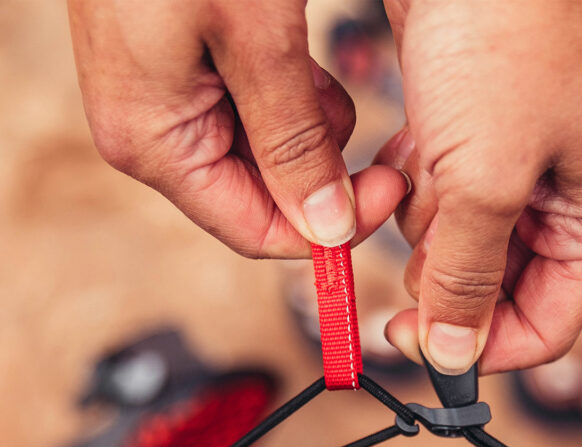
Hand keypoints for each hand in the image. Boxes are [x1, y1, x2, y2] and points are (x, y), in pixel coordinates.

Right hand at [67, 0, 407, 256]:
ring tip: (320, 70)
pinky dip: (286, 93)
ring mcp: (158, 98)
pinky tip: (300, 56)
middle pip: (258, 195)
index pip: (254, 230)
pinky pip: (244, 106)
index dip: (329, 226)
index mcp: (153, 143)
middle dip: (320, 170)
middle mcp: (147, 133)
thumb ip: (294, 141)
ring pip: (258, 152)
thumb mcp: (256, 38)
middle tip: (375, 131)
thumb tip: (330, 229)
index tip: (390, 190)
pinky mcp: (175, 64)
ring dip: (307, 128)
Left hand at [375, 0, 581, 373]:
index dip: (481, 348)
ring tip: (427, 167)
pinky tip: (417, 141)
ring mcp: (518, 168)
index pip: (545, 327)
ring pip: (459, 247)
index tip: (419, 345)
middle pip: (497, 290)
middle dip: (448, 275)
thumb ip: (467, 276)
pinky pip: (436, 198)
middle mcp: (563, 200)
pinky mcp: (474, 138)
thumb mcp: (486, 179)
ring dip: (426, 225)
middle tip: (416, 243)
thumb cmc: (504, 37)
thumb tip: (454, 354)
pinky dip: (415, 184)